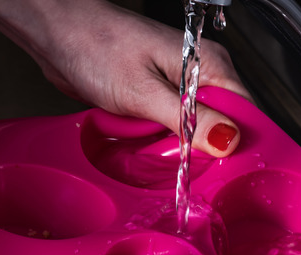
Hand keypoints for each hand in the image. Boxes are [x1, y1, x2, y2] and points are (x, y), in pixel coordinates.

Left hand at [0, 0, 248, 156]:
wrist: (56, 36)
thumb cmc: (94, 45)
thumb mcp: (144, 91)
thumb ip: (188, 119)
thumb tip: (227, 141)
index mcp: (208, 63)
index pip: (244, 111)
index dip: (238, 143)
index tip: (228, 171)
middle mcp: (198, 74)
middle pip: (222, 125)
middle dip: (208, 151)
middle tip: (192, 173)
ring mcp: (177, 86)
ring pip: (196, 131)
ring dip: (184, 150)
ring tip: (169, 163)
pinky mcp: (157, 98)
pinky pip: (173, 129)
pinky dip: (165, 144)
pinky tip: (155, 153)